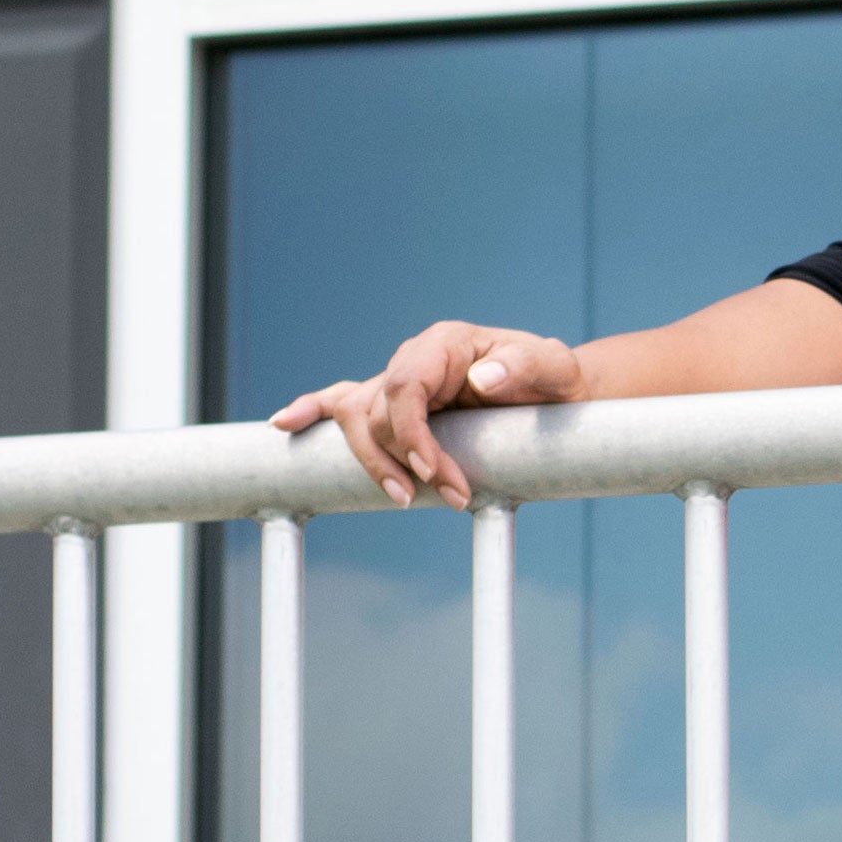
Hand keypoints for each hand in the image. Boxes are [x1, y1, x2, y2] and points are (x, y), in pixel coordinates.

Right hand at [270, 320, 586, 508]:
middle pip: (377, 408)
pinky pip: (342, 402)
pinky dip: (312, 411)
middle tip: (448, 497)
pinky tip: (285, 426)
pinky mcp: (392, 403)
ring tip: (401, 497)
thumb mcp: (556, 369)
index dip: (411, 433)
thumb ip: (527, 365)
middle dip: (402, 459)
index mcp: (446, 344)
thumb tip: (481, 379)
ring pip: (357, 417)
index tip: (435, 474)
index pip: (406, 386)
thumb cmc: (555, 380)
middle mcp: (414, 358)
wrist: (554, 394)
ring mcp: (397, 380)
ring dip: (371, 461)